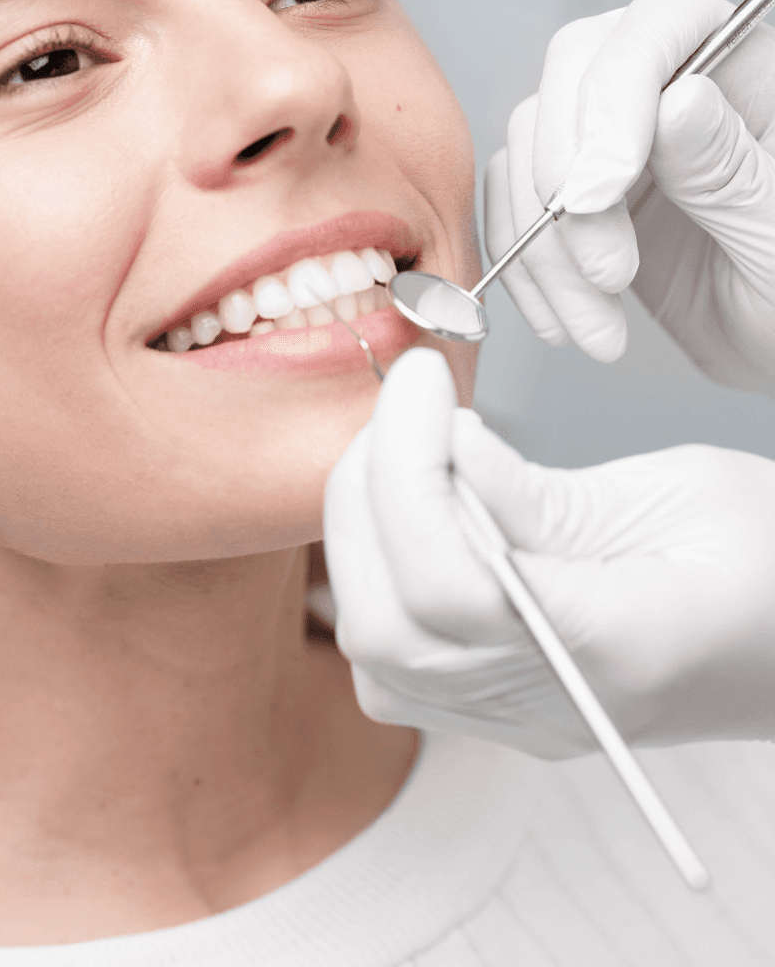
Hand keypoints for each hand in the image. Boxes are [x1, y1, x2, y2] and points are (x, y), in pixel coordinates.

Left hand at [324, 347, 774, 757]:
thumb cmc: (770, 564)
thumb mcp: (682, 494)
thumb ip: (545, 491)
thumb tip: (444, 445)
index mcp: (621, 650)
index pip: (456, 585)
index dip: (412, 471)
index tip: (422, 382)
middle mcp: (553, 704)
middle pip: (391, 626)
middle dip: (372, 491)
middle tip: (407, 401)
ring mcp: (519, 717)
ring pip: (376, 646)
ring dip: (364, 525)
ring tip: (404, 441)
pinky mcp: (496, 704)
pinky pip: (391, 656)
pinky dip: (376, 565)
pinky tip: (411, 503)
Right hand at [484, 0, 774, 394]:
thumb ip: (730, 169)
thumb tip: (677, 98)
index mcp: (744, 71)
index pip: (657, 26)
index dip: (613, 96)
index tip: (602, 191)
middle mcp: (672, 88)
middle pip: (572, 75)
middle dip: (566, 182)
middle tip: (605, 271)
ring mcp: (618, 144)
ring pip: (531, 150)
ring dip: (544, 248)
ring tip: (597, 322)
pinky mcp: (581, 200)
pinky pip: (516, 208)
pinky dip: (524, 270)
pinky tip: (564, 320)